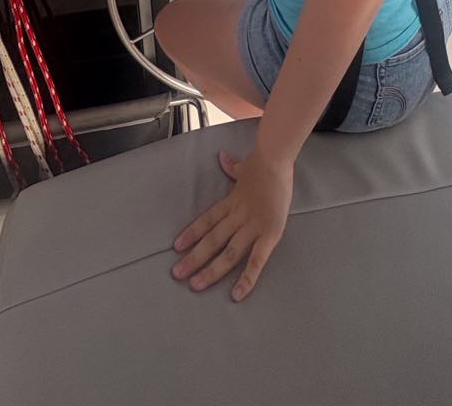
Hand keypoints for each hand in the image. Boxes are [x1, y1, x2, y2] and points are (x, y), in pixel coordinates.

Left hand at [171, 148, 292, 300]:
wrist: (275, 158)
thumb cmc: (263, 163)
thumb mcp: (244, 167)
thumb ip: (233, 167)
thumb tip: (222, 157)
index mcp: (232, 202)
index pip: (207, 220)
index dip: (191, 233)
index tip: (176, 247)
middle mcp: (238, 216)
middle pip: (212, 240)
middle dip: (194, 258)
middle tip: (177, 275)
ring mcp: (253, 226)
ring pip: (228, 253)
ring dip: (211, 270)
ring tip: (195, 285)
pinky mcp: (270, 234)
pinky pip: (257, 260)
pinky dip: (247, 278)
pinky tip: (237, 294)